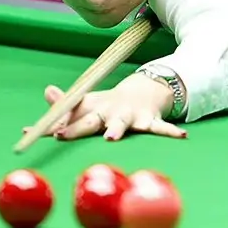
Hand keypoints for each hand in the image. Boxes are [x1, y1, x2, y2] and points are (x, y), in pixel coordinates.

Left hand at [32, 74, 187, 141]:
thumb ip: (65, 106)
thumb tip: (45, 95)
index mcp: (94, 113)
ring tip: (113, 137)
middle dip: (80, 128)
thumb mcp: (87, 104)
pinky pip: (161, 129)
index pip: (74, 121)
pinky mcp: (150, 120)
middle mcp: (110, 114)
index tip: (49, 135)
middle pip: (92, 123)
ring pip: (124, 125)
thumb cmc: (109, 104)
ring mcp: (131, 117)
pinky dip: (171, 133)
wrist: (143, 90)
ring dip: (119, 130)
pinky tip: (183, 137)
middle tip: (65, 135)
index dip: (62, 127)